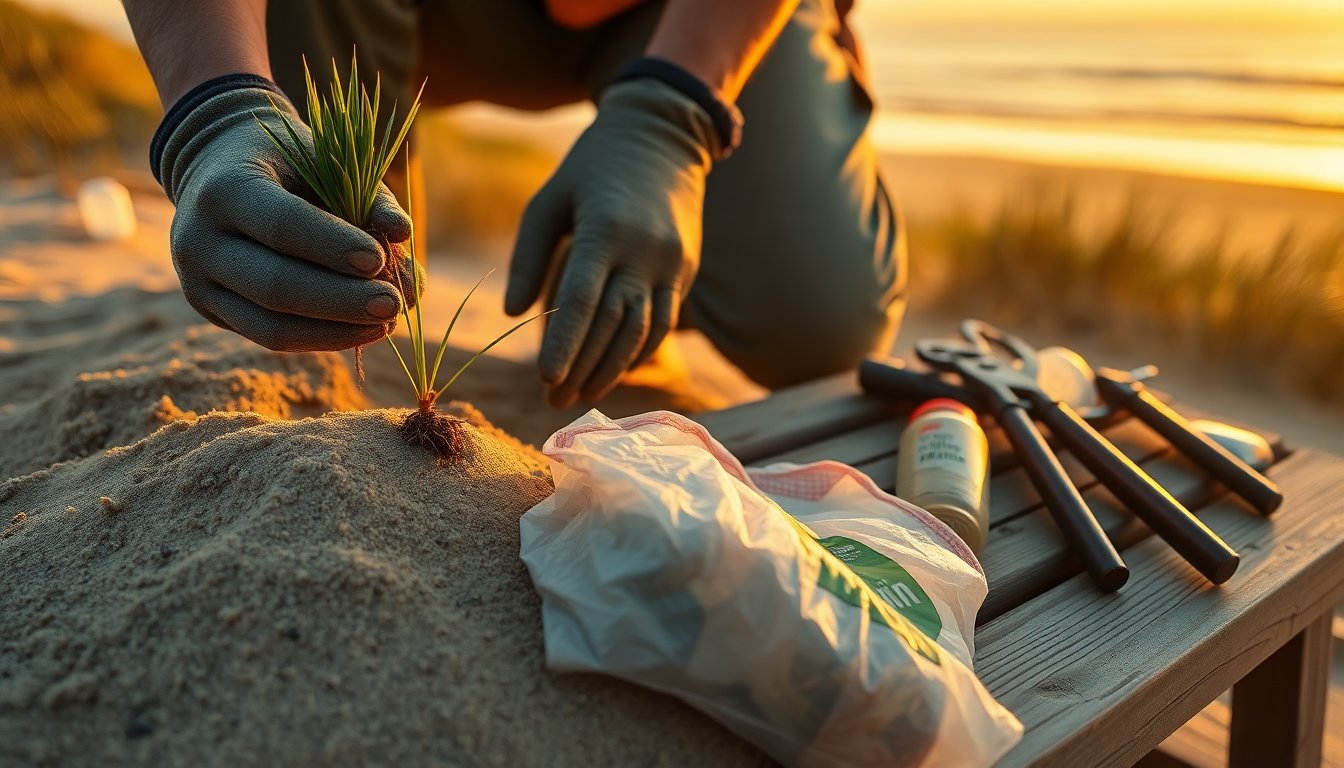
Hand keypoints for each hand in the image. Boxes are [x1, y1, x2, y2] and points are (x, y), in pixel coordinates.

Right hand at [156, 83, 421, 351]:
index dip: (333, 247)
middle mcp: (199, 240)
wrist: (215, 170)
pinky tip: (361, 330)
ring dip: (336, 331)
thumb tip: (403, 236)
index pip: (282, 226)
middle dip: (341, 300)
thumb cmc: (285, 165)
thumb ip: (367, 198)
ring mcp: (197, 282)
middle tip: (393, 304)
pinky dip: (321, 338)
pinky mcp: (210, 310)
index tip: (380, 260)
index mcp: (225, 190)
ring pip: (270, 326)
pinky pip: (269, 338)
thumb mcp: (325, 162)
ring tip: (387, 323)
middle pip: (275, 286)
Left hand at [506, 78, 718, 406]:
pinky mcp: (685, 271)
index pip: (584, 299)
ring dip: (610, 370)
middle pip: (614, 325)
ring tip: (579, 396)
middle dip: (582, 369)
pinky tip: (610, 372)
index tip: (545, 379)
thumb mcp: (550, 200)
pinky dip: (636, 352)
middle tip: (552, 403)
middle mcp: (645, 251)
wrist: (664, 138)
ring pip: (643, 332)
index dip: (565, 343)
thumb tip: (512, 315)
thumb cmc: (591, 168)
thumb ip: (528, 256)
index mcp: (606, 229)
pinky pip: (662, 323)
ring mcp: (672, 263)